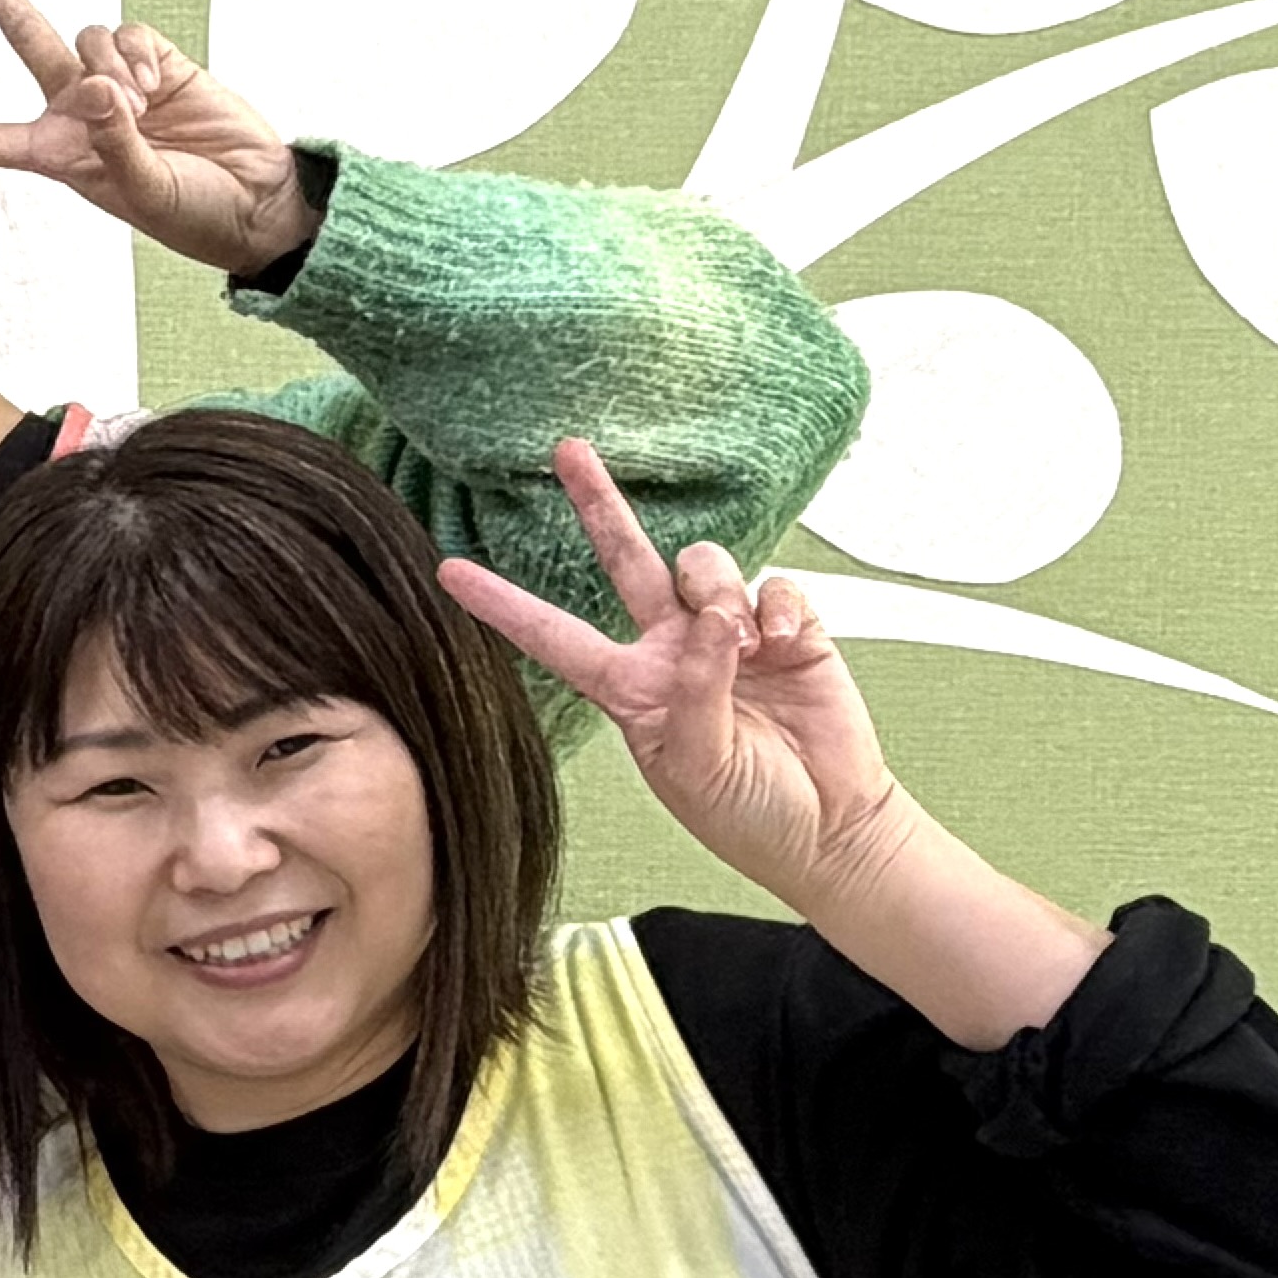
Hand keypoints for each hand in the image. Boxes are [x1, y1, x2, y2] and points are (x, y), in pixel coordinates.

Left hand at [0, 0, 311, 283]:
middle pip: (27, 39)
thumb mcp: (146, 192)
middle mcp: (79, 110)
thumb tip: (98, 90)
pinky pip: (130, 35)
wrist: (258, 201)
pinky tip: (160, 86)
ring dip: (112, 67)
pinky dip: (141, 56)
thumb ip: (116, 143)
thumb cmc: (195, 213)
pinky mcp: (160, 60)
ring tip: (142, 107)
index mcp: (59, 154)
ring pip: (87, 38)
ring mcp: (119, 81)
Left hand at [441, 442, 900, 911]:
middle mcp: (673, 650)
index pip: (555, 637)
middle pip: (626, 560)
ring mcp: (730, 635)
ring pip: (703, 565)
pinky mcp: (789, 630)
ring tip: (746, 644)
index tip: (449, 571)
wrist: (828, 827)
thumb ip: (697, 692)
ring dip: (717, 590)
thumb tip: (715, 621)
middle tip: (569, 450)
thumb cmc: (748, 812)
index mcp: (630, 689)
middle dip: (599, 503)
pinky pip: (775, 587)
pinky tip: (785, 646)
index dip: (504, 605)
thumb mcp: (697, 766)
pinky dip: (780, 610)